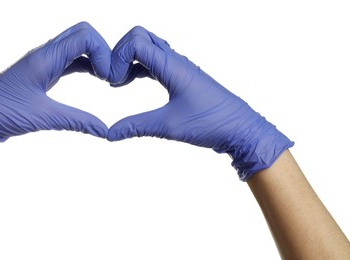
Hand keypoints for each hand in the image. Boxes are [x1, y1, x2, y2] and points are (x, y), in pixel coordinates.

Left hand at [0, 22, 110, 181]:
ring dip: (95, 57)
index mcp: (44, 57)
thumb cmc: (1, 113)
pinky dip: (85, 65)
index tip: (108, 78)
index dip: (103, 53)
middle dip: (103, 51)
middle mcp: (44, 54)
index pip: (84, 36)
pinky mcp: (42, 72)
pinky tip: (94, 79)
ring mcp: (43, 62)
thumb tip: (105, 130)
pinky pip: (69, 60)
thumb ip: (77, 121)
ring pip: (76, 46)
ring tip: (107, 79)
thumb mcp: (43, 118)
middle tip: (110, 77)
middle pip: (82, 34)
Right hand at [108, 26, 293, 180]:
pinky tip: (129, 82)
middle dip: (120, 52)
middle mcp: (175, 61)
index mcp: (172, 66)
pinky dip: (138, 67)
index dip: (118, 57)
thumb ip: (136, 127)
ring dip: (129, 59)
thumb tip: (109, 134)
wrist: (240, 128)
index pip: (136, 42)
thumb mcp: (169, 127)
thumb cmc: (211, 123)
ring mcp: (178, 67)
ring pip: (147, 47)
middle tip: (112, 77)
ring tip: (118, 81)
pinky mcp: (180, 76)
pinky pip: (154, 61)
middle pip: (140, 36)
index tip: (113, 80)